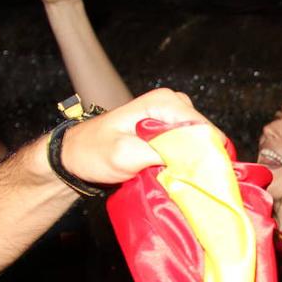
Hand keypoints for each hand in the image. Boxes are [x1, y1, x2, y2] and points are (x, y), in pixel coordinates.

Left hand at [59, 88, 208, 184]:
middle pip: (206, 135)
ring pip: (201, 143)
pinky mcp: (170, 130)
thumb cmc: (93, 152)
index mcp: (164, 102)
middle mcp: (173, 104)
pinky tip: (175, 173)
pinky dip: (187, 162)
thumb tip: (197, 161)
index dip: (206, 155)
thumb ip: (162, 153)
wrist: (74, 158)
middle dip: (202, 159)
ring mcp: (173, 117)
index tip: (198, 177)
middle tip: (186, 179)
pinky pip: (192, 147)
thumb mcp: (125, 154)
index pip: (204, 129)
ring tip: (178, 177)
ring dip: (194, 162)